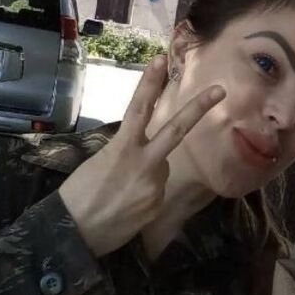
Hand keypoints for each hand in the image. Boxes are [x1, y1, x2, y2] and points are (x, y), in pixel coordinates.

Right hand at [58, 56, 225, 256]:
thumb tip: (147, 153)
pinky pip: (156, 190)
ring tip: (122, 191)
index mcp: (122, 147)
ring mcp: (154, 183)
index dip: (150, 83)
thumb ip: (128, 151)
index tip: (160, 60)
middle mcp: (143, 162)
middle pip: (176, 129)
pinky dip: (146, 193)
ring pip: (162, 167)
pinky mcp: (158, 203)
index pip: (138, 108)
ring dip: (149, 173)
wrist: (73, 234)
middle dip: (199, 108)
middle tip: (220, 90)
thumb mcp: (100, 162)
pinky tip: (127, 207)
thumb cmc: (78, 195)